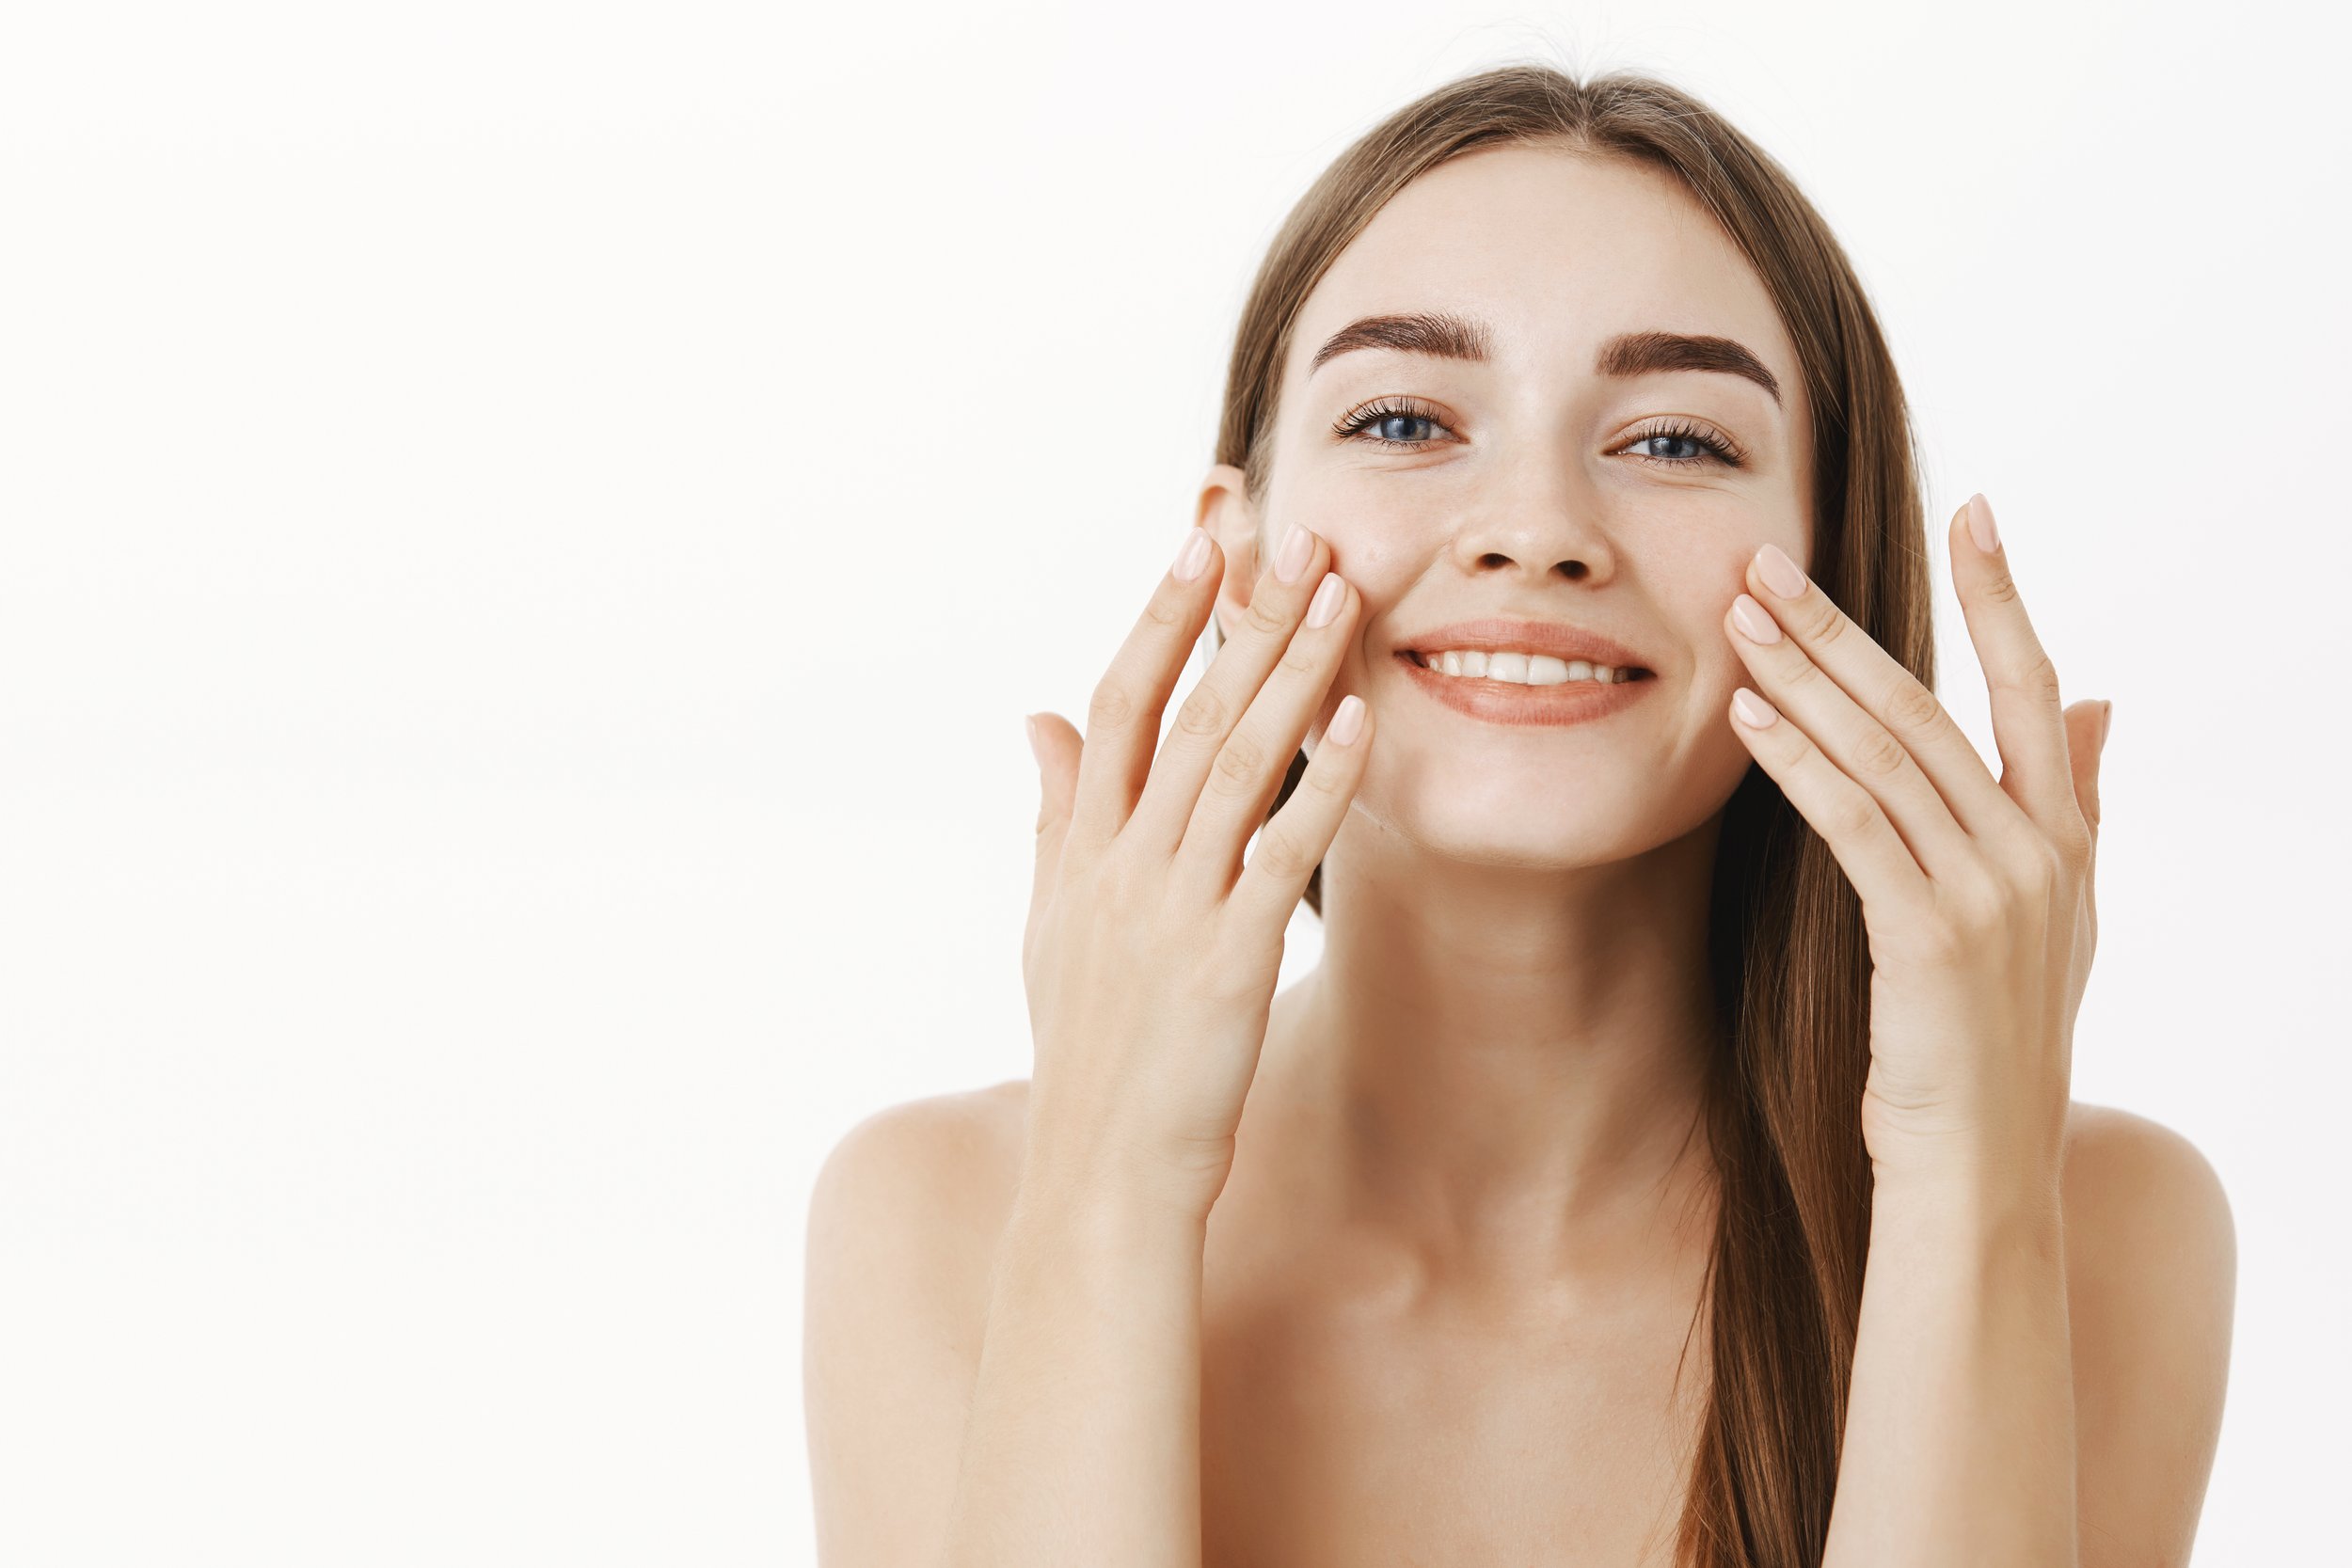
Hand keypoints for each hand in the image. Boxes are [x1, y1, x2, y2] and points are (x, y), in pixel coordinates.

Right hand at [1020, 522, 1369, 1215]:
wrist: (1097, 1177)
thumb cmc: (1086, 1051)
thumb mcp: (1051, 923)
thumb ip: (1054, 813)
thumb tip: (1036, 716)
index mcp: (1082, 849)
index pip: (1119, 702)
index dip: (1159, 616)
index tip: (1201, 539)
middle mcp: (1121, 864)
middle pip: (1182, 712)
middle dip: (1239, 617)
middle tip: (1292, 532)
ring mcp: (1171, 910)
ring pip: (1234, 764)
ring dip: (1289, 672)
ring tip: (1339, 593)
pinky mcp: (1227, 960)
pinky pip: (1282, 854)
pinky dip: (1322, 784)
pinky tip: (1362, 720)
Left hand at [1721, 494, 2107, 1188]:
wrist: (1985, 1173)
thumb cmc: (1992, 1047)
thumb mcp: (2054, 919)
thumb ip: (2070, 802)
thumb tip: (2096, 700)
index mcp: (2066, 837)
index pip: (2034, 685)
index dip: (2006, 595)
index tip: (1978, 509)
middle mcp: (2039, 853)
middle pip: (1932, 706)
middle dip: (1843, 628)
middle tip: (1769, 560)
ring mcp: (1992, 893)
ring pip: (1886, 753)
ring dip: (1803, 679)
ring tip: (1739, 619)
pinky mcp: (1932, 937)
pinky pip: (1855, 825)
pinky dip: (1799, 762)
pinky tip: (1748, 717)